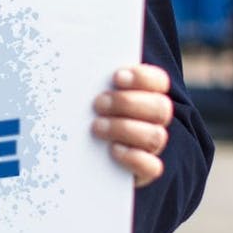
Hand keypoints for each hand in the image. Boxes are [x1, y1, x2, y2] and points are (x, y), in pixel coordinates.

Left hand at [92, 64, 173, 186]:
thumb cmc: (86, 115)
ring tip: (96, 127)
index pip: (159, 81)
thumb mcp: (88, 95)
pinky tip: (112, 150)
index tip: (116, 77)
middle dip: (127, 104)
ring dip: (124, 129)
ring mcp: (152, 147)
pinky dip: (134, 158)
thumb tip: (73, 61)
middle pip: (160, 108)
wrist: (80, 158)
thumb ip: (92, 82)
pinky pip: (153, 167)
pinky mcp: (145, 171)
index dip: (142, 78)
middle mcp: (155, 120)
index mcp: (148, 95)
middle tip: (98, 104)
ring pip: (155, 136)